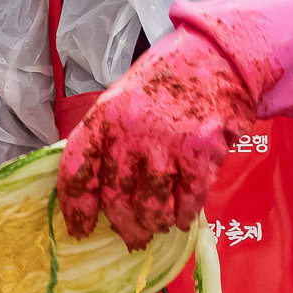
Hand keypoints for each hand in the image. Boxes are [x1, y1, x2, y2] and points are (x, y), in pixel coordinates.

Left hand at [57, 26, 259, 249]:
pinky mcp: (201, 154)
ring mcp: (166, 145)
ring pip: (151, 208)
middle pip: (115, 199)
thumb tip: (93, 188)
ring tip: (156, 226)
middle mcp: (130, 134)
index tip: (80, 228)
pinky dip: (183, 215)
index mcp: (103, 118)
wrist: (217, 57)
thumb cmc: (165, 79)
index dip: (75, 207)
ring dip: (152, 225)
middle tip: (130, 236)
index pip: (77, 172)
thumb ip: (106, 138)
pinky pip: (188, 202)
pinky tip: (182, 215)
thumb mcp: (121, 99)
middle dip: (122, 226)